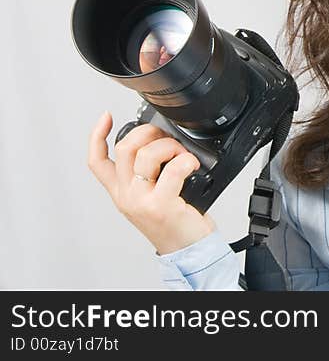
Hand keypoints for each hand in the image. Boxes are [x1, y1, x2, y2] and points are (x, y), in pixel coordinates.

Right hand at [87, 111, 216, 254]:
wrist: (187, 250)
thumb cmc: (175, 222)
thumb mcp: (151, 196)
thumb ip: (148, 173)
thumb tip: (160, 142)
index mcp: (121, 192)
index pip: (97, 161)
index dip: (97, 136)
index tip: (107, 116)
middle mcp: (127, 196)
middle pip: (124, 149)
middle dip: (148, 133)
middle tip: (166, 139)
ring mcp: (141, 201)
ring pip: (147, 155)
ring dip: (170, 146)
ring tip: (182, 155)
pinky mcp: (161, 205)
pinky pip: (174, 169)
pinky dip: (186, 161)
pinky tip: (192, 165)